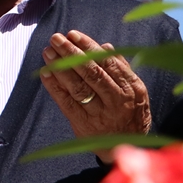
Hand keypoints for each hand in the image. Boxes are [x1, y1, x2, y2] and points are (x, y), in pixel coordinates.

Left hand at [40, 29, 150, 160]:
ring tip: (47, 51)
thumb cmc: (131, 115)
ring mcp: (100, 113)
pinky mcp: (84, 124)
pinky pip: (66, 102)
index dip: (89, 47)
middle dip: (72, 52)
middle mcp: (118, 100)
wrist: (127, 148)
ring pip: (78, 86)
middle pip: (92, 72)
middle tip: (56, 38)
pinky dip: (55, 86)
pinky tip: (45, 73)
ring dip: (60, 67)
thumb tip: (107, 46)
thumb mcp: (137, 93)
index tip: (73, 34)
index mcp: (133, 88)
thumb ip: (122, 69)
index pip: (108, 62)